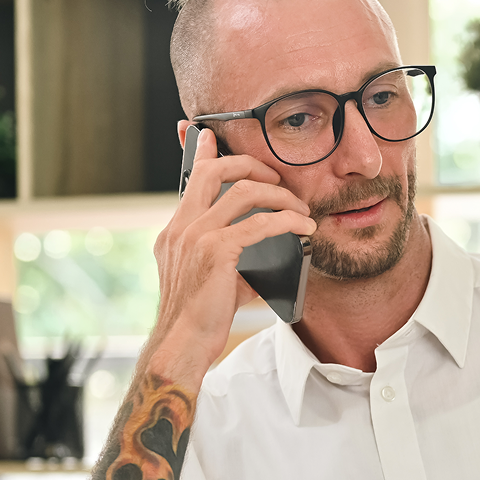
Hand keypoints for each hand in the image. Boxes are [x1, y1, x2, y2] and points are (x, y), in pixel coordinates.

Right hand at [148, 128, 315, 386]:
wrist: (183, 344)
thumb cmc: (201, 317)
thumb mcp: (214, 280)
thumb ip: (234, 258)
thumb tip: (268, 253)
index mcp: (175, 230)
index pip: (192, 178)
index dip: (204, 151)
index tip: (212, 135)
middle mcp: (180, 227)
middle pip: (216, 172)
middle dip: (251, 166)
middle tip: (277, 178)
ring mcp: (195, 237)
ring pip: (244, 194)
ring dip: (280, 196)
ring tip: (300, 208)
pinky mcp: (215, 252)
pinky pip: (260, 224)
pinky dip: (288, 221)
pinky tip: (304, 226)